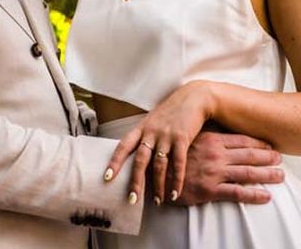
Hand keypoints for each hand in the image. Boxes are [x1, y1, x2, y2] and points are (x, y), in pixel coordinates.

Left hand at [105, 81, 211, 204]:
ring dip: (158, 185)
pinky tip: (175, 192)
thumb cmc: (171, 112)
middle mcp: (151, 132)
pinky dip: (176, 180)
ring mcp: (166, 135)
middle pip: (139, 159)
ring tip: (158, 201)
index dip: (115, 162)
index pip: (123, 146)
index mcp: (141, 128)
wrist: (193, 98)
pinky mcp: (182, 138)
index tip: (107, 177)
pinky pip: (178, 163)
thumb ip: (144, 136)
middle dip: (136, 181)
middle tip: (132, 200)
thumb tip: (134, 156)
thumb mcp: (153, 121)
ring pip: (158, 164)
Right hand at [177, 131, 283, 204]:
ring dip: (267, 175)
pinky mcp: (210, 189)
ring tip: (280, 176)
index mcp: (209, 140)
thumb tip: (219, 136)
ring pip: (247, 173)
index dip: (258, 143)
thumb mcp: (188, 141)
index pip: (240, 140)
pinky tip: (266, 196)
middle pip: (248, 155)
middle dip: (267, 157)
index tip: (269, 145)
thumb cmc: (170, 156)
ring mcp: (213, 172)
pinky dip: (254, 195)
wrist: (154, 174)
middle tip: (281, 158)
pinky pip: (238, 193)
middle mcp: (214, 154)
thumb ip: (204, 139)